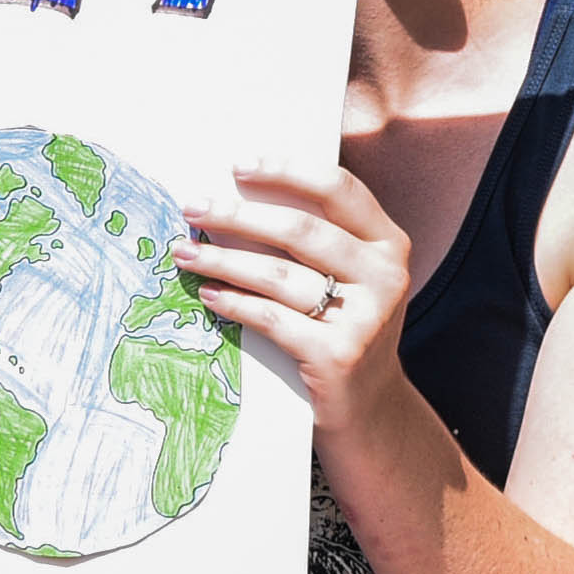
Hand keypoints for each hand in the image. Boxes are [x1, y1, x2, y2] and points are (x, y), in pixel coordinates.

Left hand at [178, 162, 416, 454]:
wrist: (370, 408)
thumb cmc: (343, 327)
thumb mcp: (347, 277)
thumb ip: (317, 239)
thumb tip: (238, 195)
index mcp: (388, 244)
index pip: (338, 189)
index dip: (287, 171)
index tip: (238, 166)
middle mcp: (385, 276)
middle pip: (300, 230)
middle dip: (237, 216)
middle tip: (192, 208)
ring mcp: (366, 318)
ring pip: (279, 275)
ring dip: (222, 261)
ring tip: (185, 253)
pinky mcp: (338, 355)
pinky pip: (271, 318)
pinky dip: (233, 303)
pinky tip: (207, 295)